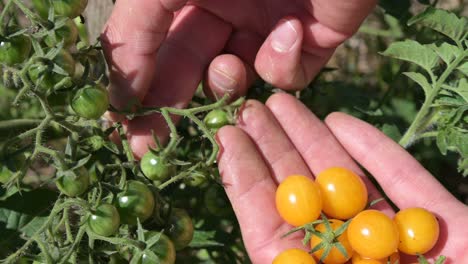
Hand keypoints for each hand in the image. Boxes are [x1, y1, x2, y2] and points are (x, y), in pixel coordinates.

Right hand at [101, 0, 375, 156]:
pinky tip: (290, 30)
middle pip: (188, 73)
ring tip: (231, 64)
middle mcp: (224, 12)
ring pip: (235, 82)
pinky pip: (285, 76)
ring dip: (226, 83)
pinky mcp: (309, 44)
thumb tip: (115, 95)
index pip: (152, 49)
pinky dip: (281, 62)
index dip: (136, 87)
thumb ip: (134, 31)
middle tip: (150, 147)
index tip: (123, 127)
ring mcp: (265, 31)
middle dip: (169, 109)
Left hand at [216, 93, 467, 262]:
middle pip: (304, 197)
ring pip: (349, 182)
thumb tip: (259, 256)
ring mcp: (400, 245)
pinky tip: (340, 120)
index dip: (246, 183)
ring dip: (313, 141)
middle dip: (274, 150)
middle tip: (247, 109)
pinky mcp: (448, 228)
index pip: (271, 229)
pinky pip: (407, 184)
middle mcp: (355, 261)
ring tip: (281, 104)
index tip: (226, 140)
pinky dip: (374, 151)